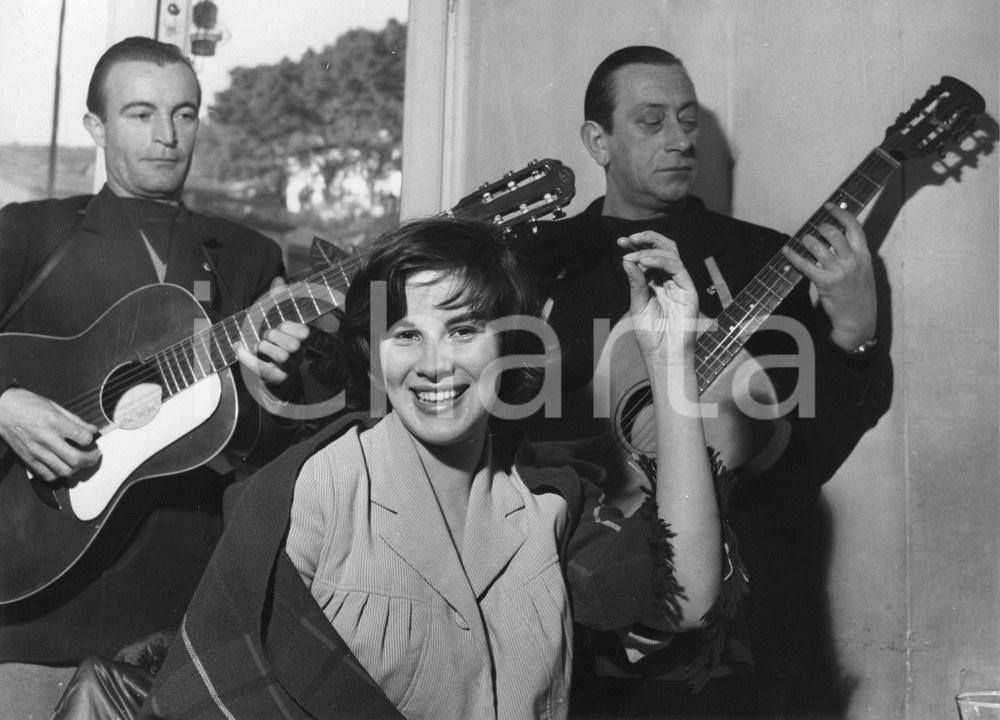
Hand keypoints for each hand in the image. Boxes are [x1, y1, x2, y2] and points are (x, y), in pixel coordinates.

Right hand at [0, 388, 99, 480]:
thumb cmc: (28, 404)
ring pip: (64, 471)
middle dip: (91, 459)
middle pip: (76, 459)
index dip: (92, 439)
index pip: (84, 438)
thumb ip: (75, 420)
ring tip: (80, 461)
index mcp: (55, 422)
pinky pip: (48, 475)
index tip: (92, 438)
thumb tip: (93, 430)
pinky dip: (59, 474)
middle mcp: (46, 439)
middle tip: (94, 455)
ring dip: (77, 468)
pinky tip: (62, 465)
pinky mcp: (28, 459)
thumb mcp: (55, 406)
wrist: (1, 409)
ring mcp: (36, 451)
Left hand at [235, 278, 310, 386]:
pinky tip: (237, 347)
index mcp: (304, 338)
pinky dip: (245, 356)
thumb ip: (279, 297)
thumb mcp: (279, 316)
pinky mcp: (277, 377)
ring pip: (278, 355)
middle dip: (274, 336)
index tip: (280, 324)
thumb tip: (278, 278)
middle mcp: (300, 353)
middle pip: (291, 344)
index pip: (302, 331)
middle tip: (267, 335)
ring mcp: (290, 367)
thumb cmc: (278, 337)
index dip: (288, 326)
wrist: (277, 367)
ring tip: (260, 345)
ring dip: (264, 347)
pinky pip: (261, 368)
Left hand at [619, 231, 698, 364]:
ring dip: (649, 250)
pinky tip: (644, 261)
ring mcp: (680, 284)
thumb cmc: (651, 335)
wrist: (663, 356)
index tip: (620, 242)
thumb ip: (635, 283)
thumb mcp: (637, 305)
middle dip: (646, 239)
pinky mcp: (689, 291)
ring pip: (672, 253)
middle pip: (664, 248)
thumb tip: (626, 260)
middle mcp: (670, 280)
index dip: (637, 246)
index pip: (650, 256)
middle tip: (627, 240)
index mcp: (657, 282)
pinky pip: (678, 268)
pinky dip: (661, 260)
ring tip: (632, 255)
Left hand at [780, 203, 876, 350]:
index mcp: (864, 254)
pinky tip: (786, 251)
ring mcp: (839, 271)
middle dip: (820, 228)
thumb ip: (853, 253)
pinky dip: (793, 256)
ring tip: (804, 241)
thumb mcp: (864, 270)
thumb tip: (835, 238)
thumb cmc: (860, 295)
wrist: (859, 319)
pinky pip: (805, 264)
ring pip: (817, 246)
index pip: (854, 226)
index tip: (829, 206)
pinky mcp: (825, 282)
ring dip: (807, 241)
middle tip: (815, 231)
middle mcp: (852, 260)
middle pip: (833, 233)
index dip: (840, 213)